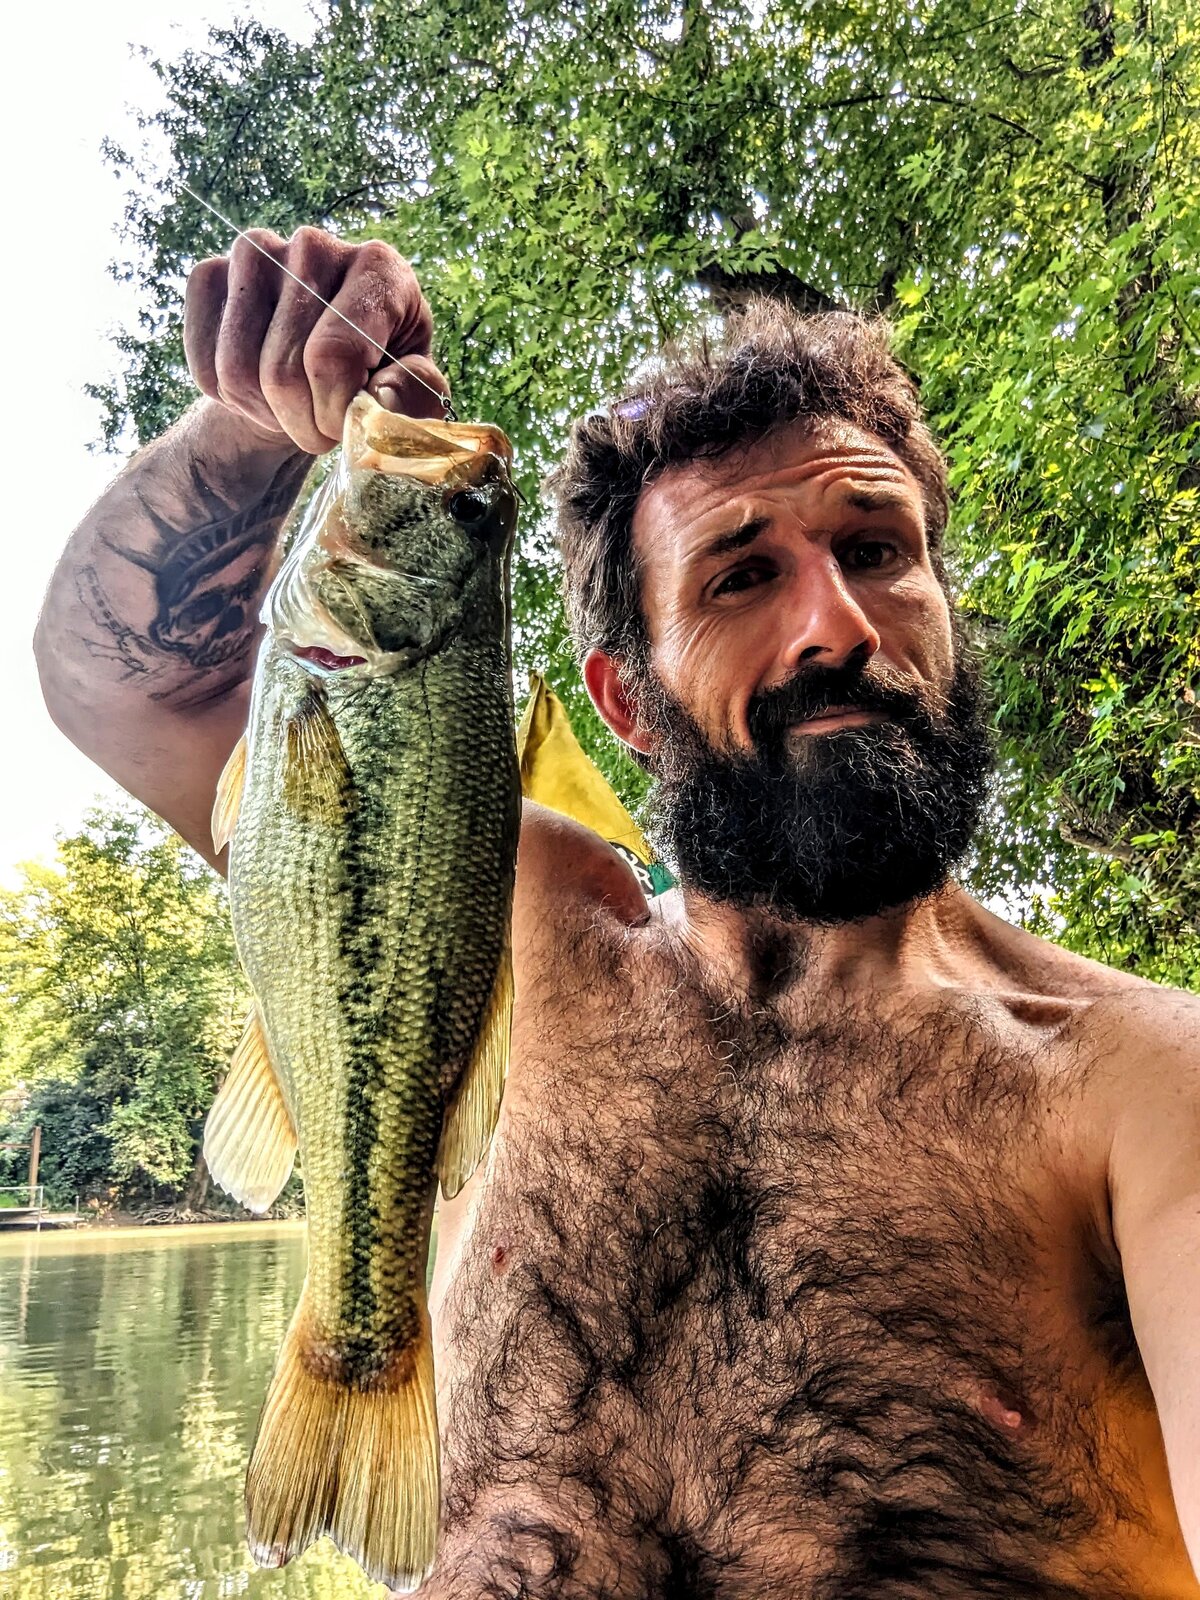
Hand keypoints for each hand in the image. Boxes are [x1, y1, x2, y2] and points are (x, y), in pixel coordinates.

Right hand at [184, 226, 450, 454]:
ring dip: (265, 413)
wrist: (320, 365)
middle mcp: (314, 245)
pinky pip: (204, 364)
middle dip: (302, 422)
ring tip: (295, 406)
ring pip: (237, 373)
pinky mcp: (211, 272)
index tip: (343, 428)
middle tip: (320, 425)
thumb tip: (383, 396)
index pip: (333, 355)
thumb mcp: (413, 388)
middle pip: (282, 372)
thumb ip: (415, 395)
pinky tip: (259, 389)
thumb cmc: (377, 374)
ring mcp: (256, 251)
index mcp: (379, 268)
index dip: (331, 413)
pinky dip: (228, 398)